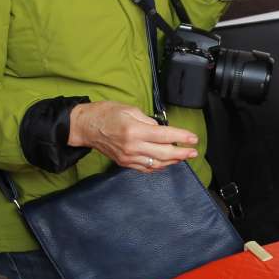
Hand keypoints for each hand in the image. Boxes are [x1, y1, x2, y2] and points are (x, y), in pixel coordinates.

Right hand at [69, 101, 197, 170]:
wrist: (85, 126)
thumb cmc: (105, 114)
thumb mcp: (130, 109)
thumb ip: (149, 120)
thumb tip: (163, 130)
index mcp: (134, 130)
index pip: (165, 136)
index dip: (182, 138)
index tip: (194, 139)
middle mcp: (132, 146)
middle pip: (164, 154)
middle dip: (182, 153)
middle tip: (194, 151)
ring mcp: (128, 157)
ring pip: (156, 164)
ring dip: (173, 161)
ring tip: (184, 156)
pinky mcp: (124, 163)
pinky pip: (146, 168)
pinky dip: (159, 167)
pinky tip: (167, 162)